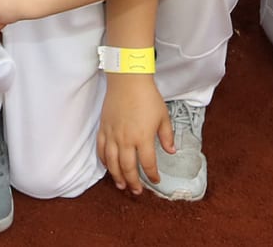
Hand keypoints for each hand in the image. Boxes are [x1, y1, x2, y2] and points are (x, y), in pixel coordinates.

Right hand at [96, 74, 172, 194]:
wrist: (128, 80)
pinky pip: (101, 149)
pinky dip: (104, 161)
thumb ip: (167, 136)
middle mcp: (126, 140)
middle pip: (128, 168)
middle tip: (137, 191)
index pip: (148, 163)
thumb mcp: (163, 116)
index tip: (156, 180)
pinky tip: (108, 167)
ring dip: (117, 176)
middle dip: (133, 182)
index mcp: (143, 138)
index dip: (152, 175)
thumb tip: (171, 151)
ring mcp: (112, 135)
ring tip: (121, 185)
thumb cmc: (147, 97)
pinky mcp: (103, 128)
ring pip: (112, 163)